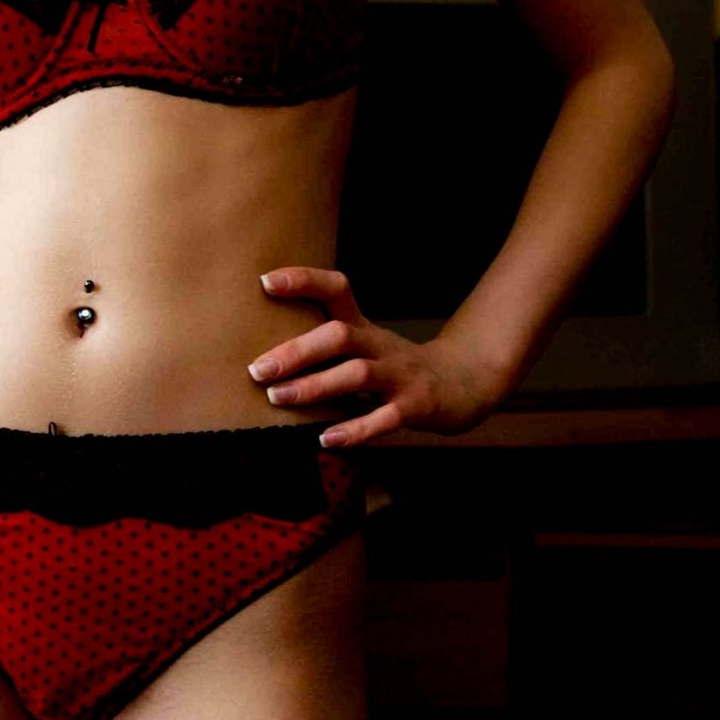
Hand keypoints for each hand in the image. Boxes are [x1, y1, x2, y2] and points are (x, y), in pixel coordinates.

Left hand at [251, 265, 504, 446]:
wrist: (463, 384)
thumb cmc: (394, 368)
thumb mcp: (364, 346)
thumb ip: (324, 348)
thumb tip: (263, 356)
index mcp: (364, 327)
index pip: (336, 289)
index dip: (304, 281)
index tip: (265, 281)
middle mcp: (380, 345)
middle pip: (339, 336)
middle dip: (296, 351)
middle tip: (257, 369)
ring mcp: (400, 375)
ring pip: (357, 374)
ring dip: (315, 386)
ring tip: (278, 398)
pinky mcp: (416, 406)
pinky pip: (385, 418)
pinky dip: (355, 429)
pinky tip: (325, 439)